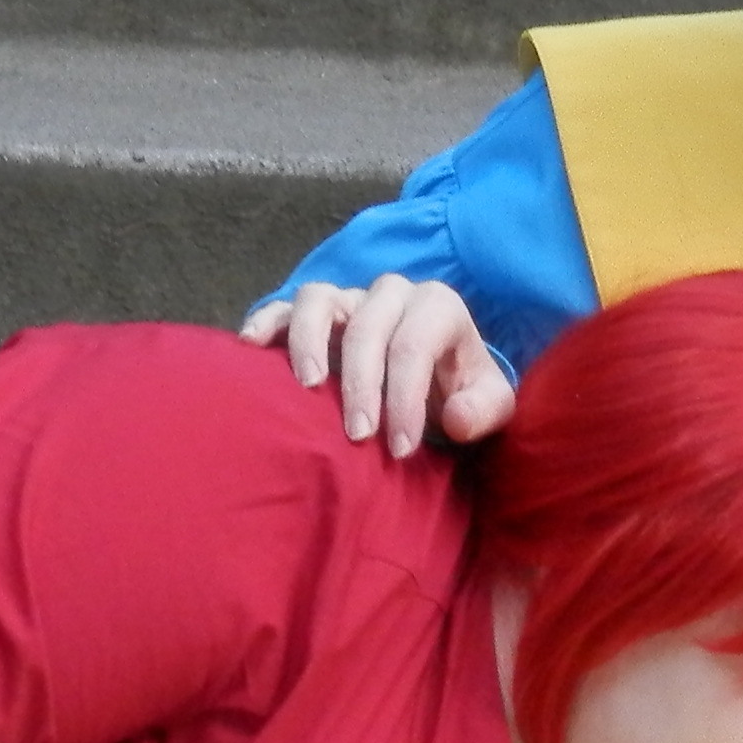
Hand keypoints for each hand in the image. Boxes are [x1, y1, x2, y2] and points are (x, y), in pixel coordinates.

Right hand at [243, 275, 517, 454]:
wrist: (440, 380)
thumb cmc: (461, 392)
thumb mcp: (489, 405)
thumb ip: (484, 410)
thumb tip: (455, 418)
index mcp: (438, 307)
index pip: (415, 345)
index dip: (405, 397)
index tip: (399, 450)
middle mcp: (392, 293)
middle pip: (368, 326)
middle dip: (362, 384)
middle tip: (359, 436)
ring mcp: (350, 298)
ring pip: (320, 298)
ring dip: (309, 341)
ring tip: (308, 386)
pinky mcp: (317, 311)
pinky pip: (285, 305)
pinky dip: (268, 321)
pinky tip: (252, 346)